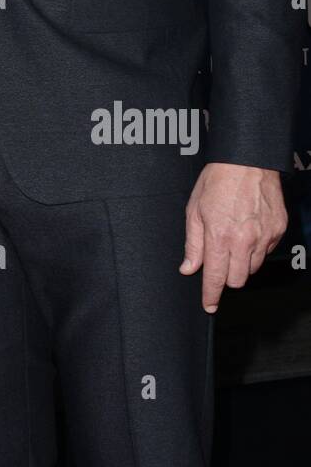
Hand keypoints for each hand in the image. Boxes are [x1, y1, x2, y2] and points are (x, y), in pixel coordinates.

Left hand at [180, 163, 287, 311]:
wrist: (247, 161)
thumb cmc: (218, 181)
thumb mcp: (194, 210)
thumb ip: (193, 244)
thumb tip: (188, 268)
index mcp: (219, 236)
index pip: (215, 277)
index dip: (211, 295)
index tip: (209, 305)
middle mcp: (244, 240)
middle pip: (237, 280)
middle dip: (226, 278)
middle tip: (219, 262)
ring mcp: (264, 236)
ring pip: (253, 267)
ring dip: (241, 263)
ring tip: (234, 240)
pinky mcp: (278, 230)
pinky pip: (266, 251)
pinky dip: (256, 248)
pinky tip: (248, 230)